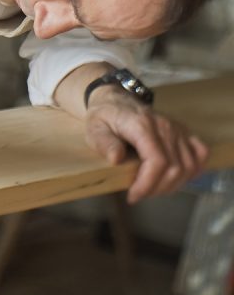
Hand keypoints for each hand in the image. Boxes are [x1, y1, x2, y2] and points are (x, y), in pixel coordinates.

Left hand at [85, 86, 208, 202]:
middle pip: (175, 168)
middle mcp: (164, 126)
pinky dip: (194, 169)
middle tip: (139, 194)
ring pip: (188, 166)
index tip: (133, 196)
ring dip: (173, 184)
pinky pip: (200, 152)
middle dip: (157, 189)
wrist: (113, 99)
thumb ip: (104, 143)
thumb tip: (116, 158)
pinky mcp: (183, 131)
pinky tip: (178, 178)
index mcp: (142, 125)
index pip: (157, 161)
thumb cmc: (103, 116)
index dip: (148, 184)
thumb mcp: (94, 129)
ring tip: (153, 188)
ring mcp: (176, 128)